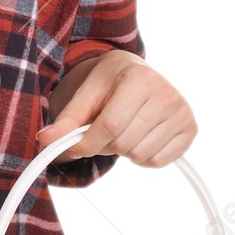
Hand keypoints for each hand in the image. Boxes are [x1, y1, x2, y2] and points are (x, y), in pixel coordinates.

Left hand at [35, 50, 196, 167]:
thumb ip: (67, 118)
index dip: (87, 142)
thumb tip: (44, 139)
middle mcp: (167, 94)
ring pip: (141, 155)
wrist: (135, 72)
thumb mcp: (86, 91)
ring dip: (123, 150)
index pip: (111, 126)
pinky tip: (139, 135)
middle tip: (102, 129)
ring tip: (122, 128)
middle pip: (125, 143)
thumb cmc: (109, 81)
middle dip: (105, 144)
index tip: (74, 146)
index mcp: (140, 78)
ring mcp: (183, 112)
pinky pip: (158, 162)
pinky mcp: (190, 129)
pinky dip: (142, 156)